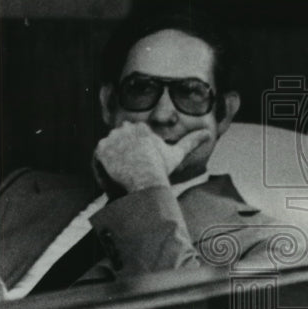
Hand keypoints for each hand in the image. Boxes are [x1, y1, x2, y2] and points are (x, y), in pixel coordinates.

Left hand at [93, 122, 209, 193]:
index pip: (133, 138)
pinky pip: (99, 156)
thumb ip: (192, 141)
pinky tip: (114, 173)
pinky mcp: (101, 148)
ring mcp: (112, 137)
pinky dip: (104, 164)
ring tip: (123, 172)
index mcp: (142, 127)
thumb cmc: (162, 169)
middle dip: (124, 153)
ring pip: (110, 148)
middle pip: (120, 140)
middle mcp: (126, 127)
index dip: (136, 152)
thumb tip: (208, 133)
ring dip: (114, 158)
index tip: (140, 163)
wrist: (145, 181)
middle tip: (131, 169)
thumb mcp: (177, 154)